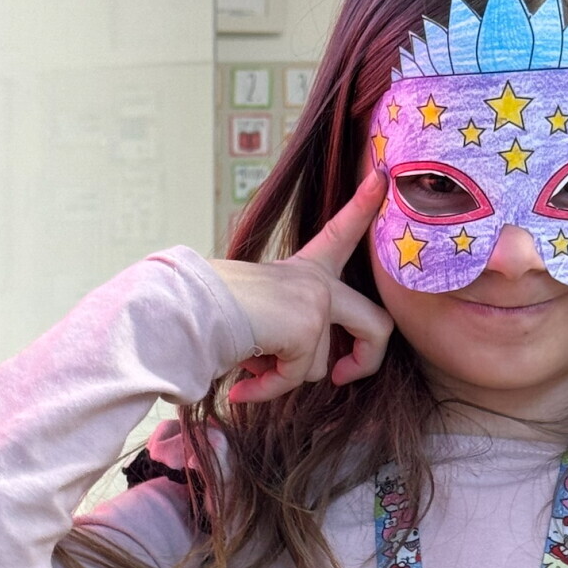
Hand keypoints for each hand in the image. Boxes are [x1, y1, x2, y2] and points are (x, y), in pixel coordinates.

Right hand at [208, 169, 392, 401]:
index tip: (382, 177)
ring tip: (247, 363)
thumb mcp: (260, 314)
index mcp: (303, 269)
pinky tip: (242, 389)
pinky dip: (269, 389)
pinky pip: (298, 377)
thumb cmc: (209, 315)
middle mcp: (316, 280)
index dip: (362, 207)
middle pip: (376, 324)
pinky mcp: (309, 325)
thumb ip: (292, 330)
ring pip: (319, 366)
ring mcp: (316, 299)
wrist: (184, 312)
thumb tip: (318, 373)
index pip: (339, 235)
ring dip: (282, 378)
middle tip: (341, 377)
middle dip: (367, 362)